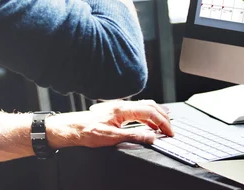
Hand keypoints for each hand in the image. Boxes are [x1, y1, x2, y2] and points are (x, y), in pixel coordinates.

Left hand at [46, 100, 172, 148]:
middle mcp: (122, 105)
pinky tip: (149, 124)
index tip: (169, 132)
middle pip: (150, 105)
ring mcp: (120, 107)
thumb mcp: (111, 138)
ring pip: (144, 106)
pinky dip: (148, 116)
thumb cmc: (87, 131)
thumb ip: (133, 136)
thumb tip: (151, 137)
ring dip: (156, 115)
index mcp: (123, 109)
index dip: (162, 122)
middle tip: (170, 129)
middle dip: (163, 117)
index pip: (150, 112)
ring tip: (164, 125)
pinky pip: (138, 110)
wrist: (72, 128)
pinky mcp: (117, 111)